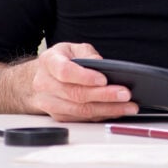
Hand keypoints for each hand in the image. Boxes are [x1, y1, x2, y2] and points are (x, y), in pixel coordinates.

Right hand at [24, 43, 138, 121]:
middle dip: (104, 95)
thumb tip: (103, 66)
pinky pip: (81, 118)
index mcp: (49, 62)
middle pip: (75, 94)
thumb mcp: (72, 48)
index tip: (104, 79)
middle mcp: (45, 84)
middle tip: (125, 94)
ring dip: (107, 109)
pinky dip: (101, 115)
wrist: (38, 78)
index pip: (65, 71)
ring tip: (128, 106)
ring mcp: (50, 102)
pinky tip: (117, 111)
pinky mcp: (58, 115)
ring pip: (79, 110)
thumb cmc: (60, 60)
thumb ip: (87, 54)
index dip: (85, 76)